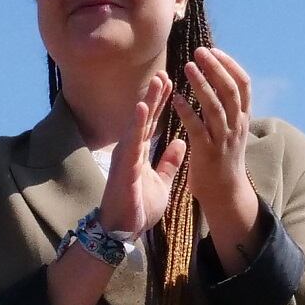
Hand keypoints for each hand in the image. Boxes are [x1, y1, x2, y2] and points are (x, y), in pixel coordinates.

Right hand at [98, 70, 188, 236]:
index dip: (160, 103)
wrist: (123, 230)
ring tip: (157, 81)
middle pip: (145, 118)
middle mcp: (131, 150)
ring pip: (138, 124)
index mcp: (140, 152)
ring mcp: (125, 156)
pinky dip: (137, 124)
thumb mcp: (161, 182)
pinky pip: (132, 142)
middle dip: (155, 96)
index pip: (151, 122)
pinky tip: (143, 107)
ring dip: (147, 102)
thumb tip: (180, 144)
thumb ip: (169, 162)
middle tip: (165, 73)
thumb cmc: (137, 208)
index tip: (169, 83)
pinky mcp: (123, 166)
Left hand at [178, 47, 260, 242]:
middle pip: (230, 89)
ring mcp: (224, 139)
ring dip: (201, 84)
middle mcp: (237, 125)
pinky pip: (198, 128)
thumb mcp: (230, 129)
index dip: (229, 65)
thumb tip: (217, 83)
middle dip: (215, 67)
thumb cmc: (223, 159)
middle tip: (199, 51)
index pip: (243, 84)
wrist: (225, 193)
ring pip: (216, 106)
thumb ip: (225, 108)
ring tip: (187, 67)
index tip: (214, 50)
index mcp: (242, 118)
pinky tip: (176, 99)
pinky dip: (187, 111)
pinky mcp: (209, 152)